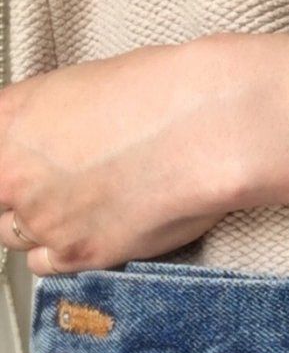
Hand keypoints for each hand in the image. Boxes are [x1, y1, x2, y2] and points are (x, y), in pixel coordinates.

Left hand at [0, 33, 288, 275]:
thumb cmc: (164, 93)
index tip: (23, 171)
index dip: (7, 166)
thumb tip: (57, 141)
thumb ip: (50, 123)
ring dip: (42, 224)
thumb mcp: (84, 88)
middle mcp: (12, 172)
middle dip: (20, 195)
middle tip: (57, 186)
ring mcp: (43, 217)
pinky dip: (64, 253)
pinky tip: (94, 231)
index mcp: (8, 119)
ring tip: (83, 207)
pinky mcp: (81, 253)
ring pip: (16, 235)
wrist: (205, 126)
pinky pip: (48, 265)